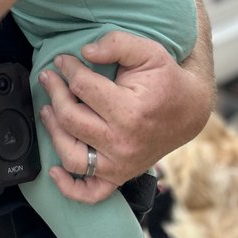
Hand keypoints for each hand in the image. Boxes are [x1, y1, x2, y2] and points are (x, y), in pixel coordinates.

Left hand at [37, 28, 214, 203]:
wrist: (189, 111)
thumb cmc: (166, 80)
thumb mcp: (148, 51)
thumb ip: (116, 44)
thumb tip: (85, 52)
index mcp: (130, 111)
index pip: (82, 87)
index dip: (67, 68)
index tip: (63, 60)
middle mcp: (123, 143)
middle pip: (71, 119)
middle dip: (54, 93)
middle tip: (49, 78)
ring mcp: (121, 164)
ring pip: (72, 156)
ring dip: (53, 132)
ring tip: (47, 110)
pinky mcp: (119, 176)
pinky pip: (90, 193)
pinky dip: (69, 187)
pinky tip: (54, 170)